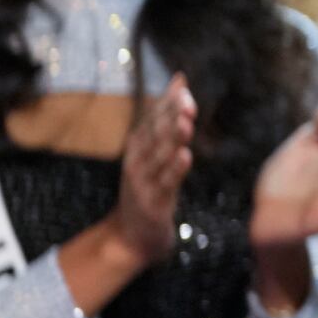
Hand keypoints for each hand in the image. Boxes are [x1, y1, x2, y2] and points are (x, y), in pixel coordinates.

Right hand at [113, 73, 196, 266]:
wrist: (131, 235)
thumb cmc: (148, 187)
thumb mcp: (154, 153)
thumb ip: (167, 119)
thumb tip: (180, 82)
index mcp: (138, 148)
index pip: (152, 119)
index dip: (166, 102)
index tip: (182, 85)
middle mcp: (137, 162)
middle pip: (154, 135)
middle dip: (170, 116)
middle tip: (186, 99)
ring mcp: (142, 183)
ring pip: (159, 158)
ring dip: (172, 140)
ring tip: (186, 123)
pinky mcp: (152, 203)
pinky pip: (165, 184)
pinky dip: (174, 171)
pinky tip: (185, 157)